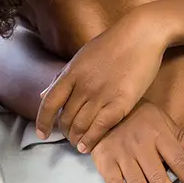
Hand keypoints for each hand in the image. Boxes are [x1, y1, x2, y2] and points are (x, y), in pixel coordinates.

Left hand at [36, 9, 167, 151]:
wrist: (142, 34)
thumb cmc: (112, 44)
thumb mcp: (81, 57)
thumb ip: (62, 77)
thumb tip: (42, 94)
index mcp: (71, 73)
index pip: (49, 103)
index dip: (42, 121)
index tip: (41, 134)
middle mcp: (83, 86)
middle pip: (65, 118)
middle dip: (64, 132)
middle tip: (69, 138)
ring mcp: (101, 94)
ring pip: (81, 126)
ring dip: (76, 139)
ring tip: (78, 145)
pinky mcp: (120, 102)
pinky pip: (100, 128)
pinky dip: (91, 140)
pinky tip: (87, 147)